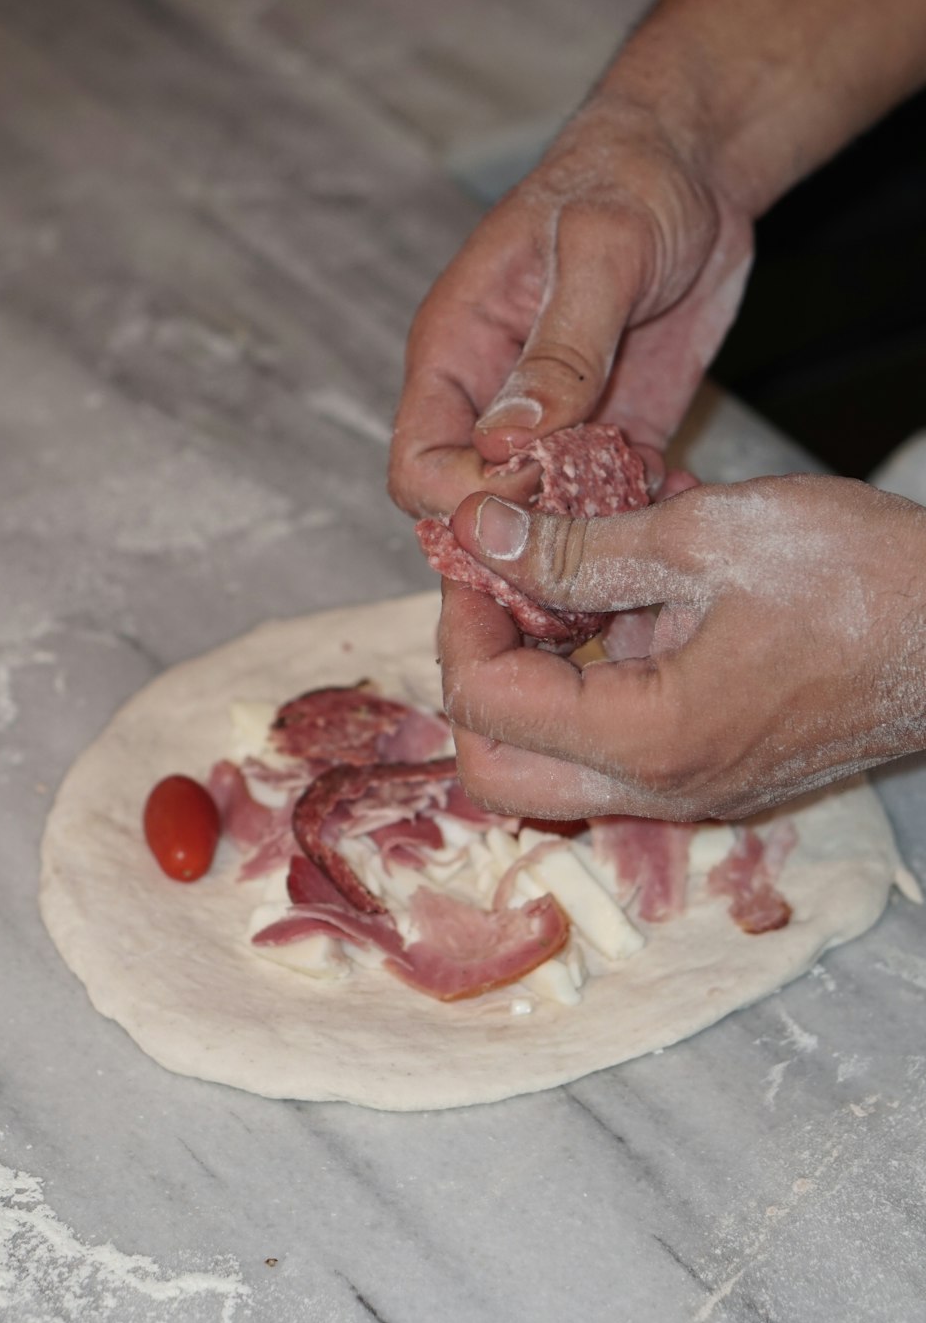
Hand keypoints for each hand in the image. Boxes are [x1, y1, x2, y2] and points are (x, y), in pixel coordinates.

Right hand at [389, 94, 752, 519]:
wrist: (697, 167)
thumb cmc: (628, 178)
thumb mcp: (600, 251)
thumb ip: (558, 349)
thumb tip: (507, 443)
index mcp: (457, 353)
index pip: (419, 466)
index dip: (465, 500)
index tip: (536, 492)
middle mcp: (494, 401)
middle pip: (474, 508)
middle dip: (525, 538)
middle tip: (596, 538)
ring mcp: (554, 424)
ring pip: (542, 519)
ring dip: (587, 536)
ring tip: (644, 519)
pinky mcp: (613, 433)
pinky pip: (608, 502)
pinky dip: (636, 516)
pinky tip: (677, 494)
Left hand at [439, 475, 925, 820]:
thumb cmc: (862, 580)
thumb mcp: (703, 539)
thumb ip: (576, 547)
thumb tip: (483, 533)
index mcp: (646, 740)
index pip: (486, 704)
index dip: (461, 618)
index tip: (482, 549)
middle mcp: (659, 789)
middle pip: (497, 773)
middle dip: (475, 674)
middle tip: (497, 588)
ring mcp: (689, 789)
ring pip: (549, 768)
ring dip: (530, 681)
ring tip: (560, 583)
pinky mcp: (714, 768)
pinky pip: (611, 749)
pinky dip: (589, 683)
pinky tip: (622, 601)